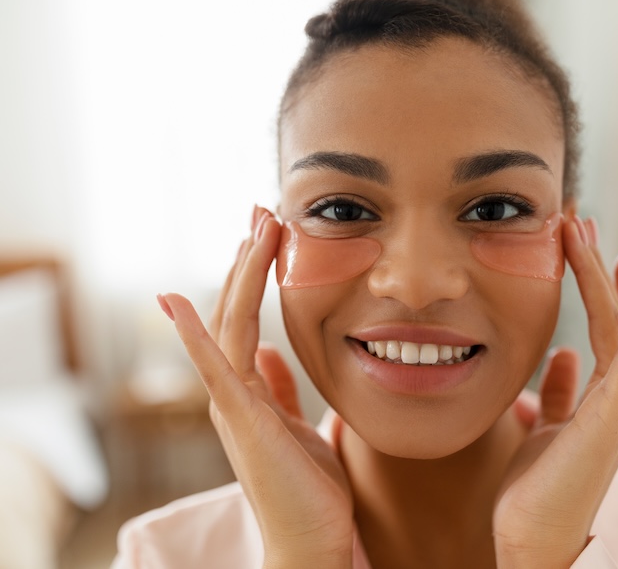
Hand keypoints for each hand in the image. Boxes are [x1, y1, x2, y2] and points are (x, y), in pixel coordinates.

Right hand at [157, 206, 353, 567]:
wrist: (311, 539)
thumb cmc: (308, 487)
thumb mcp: (296, 425)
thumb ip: (277, 390)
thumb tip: (270, 355)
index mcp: (247, 391)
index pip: (245, 319)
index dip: (253, 276)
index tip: (268, 235)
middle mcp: (232, 392)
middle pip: (233, 311)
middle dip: (247, 260)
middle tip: (261, 211)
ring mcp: (231, 406)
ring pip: (229, 326)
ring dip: (239, 274)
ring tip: (255, 228)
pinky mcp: (240, 421)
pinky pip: (214, 369)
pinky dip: (193, 334)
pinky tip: (177, 300)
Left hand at [493, 216, 617, 567]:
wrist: (532, 539)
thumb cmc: (534, 492)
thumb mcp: (545, 430)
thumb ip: (557, 394)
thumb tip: (561, 355)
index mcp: (600, 400)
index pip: (601, 330)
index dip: (594, 288)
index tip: (580, 249)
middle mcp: (616, 398)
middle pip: (612, 319)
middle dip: (597, 270)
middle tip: (580, 222)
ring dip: (605, 276)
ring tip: (588, 232)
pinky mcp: (614, 413)